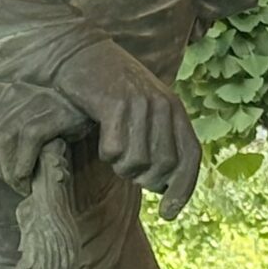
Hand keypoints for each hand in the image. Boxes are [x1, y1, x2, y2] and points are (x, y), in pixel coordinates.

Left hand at [0, 81, 84, 192]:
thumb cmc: (49, 120)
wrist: (86, 106)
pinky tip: (29, 179)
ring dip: (9, 169)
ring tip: (20, 183)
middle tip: (11, 181)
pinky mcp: (53, 111)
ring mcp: (32, 99)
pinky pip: (29, 140)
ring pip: (3, 139)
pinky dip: (25, 165)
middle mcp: (10, 91)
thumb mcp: (16, 128)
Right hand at [55, 43, 200, 216]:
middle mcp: (163, 104)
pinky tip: (100, 138)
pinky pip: (114, 150)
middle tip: (124, 168)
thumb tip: (164, 185)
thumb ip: (158, 139)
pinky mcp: (114, 103)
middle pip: (164, 166)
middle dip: (143, 178)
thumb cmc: (107, 88)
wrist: (76, 53)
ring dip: (120, 166)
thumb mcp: (142, 109)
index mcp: (174, 108)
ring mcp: (140, 103)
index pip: (191, 157)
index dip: (183, 189)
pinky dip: (105, 153)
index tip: (168, 214)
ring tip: (111, 149)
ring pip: (138, 162)